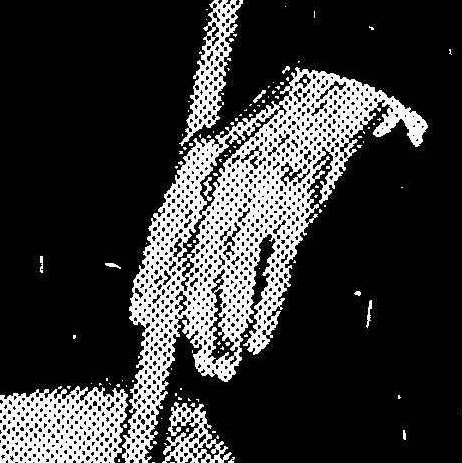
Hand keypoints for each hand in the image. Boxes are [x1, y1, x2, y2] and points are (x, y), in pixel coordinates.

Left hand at [130, 67, 399, 379]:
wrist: (320, 101)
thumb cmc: (262, 139)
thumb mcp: (218, 157)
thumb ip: (196, 206)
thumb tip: (170, 276)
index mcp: (194, 162)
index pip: (162, 229)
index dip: (150, 277)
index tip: (140, 317)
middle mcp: (222, 176)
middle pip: (197, 260)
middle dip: (193, 318)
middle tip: (197, 360)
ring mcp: (262, 190)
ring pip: (234, 272)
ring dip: (228, 324)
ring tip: (225, 361)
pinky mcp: (299, 207)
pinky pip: (277, 270)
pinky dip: (267, 311)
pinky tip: (259, 340)